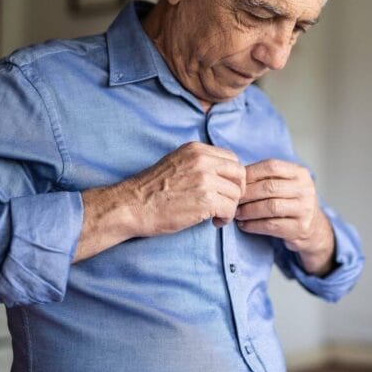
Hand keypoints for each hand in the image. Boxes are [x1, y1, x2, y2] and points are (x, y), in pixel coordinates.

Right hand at [76, 142, 244, 261]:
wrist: (132, 206)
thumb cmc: (151, 189)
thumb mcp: (177, 163)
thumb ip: (199, 163)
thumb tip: (222, 174)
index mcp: (196, 149)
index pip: (231, 158)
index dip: (231, 177)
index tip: (223, 189)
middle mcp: (203, 160)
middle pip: (239, 174)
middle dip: (236, 190)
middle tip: (226, 203)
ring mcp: (205, 179)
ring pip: (236, 194)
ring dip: (230, 207)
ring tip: (216, 215)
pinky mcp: (206, 200)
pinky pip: (230, 209)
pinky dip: (225, 218)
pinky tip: (213, 222)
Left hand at [235, 159, 334, 274]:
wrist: (313, 227)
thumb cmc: (291, 202)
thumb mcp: (286, 184)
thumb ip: (267, 178)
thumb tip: (236, 177)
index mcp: (300, 173)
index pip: (272, 166)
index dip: (251, 173)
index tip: (236, 182)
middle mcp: (305, 189)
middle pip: (270, 187)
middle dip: (247, 194)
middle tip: (233, 200)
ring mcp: (305, 209)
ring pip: (271, 207)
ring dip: (249, 211)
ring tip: (237, 214)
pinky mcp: (300, 228)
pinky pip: (271, 225)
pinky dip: (254, 225)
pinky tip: (244, 225)